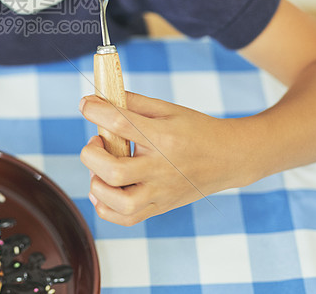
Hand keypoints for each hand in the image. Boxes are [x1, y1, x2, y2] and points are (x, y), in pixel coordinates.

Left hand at [79, 92, 255, 225]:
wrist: (229, 158)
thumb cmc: (196, 130)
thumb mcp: (167, 109)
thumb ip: (133, 102)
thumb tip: (98, 97)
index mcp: (163, 137)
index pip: (121, 123)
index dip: (95, 111)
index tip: (86, 105)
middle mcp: (161, 168)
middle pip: (113, 171)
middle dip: (91, 155)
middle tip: (96, 142)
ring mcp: (161, 192)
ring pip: (119, 202)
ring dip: (97, 185)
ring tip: (100, 170)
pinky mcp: (160, 207)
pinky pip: (126, 219)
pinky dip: (106, 207)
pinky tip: (104, 189)